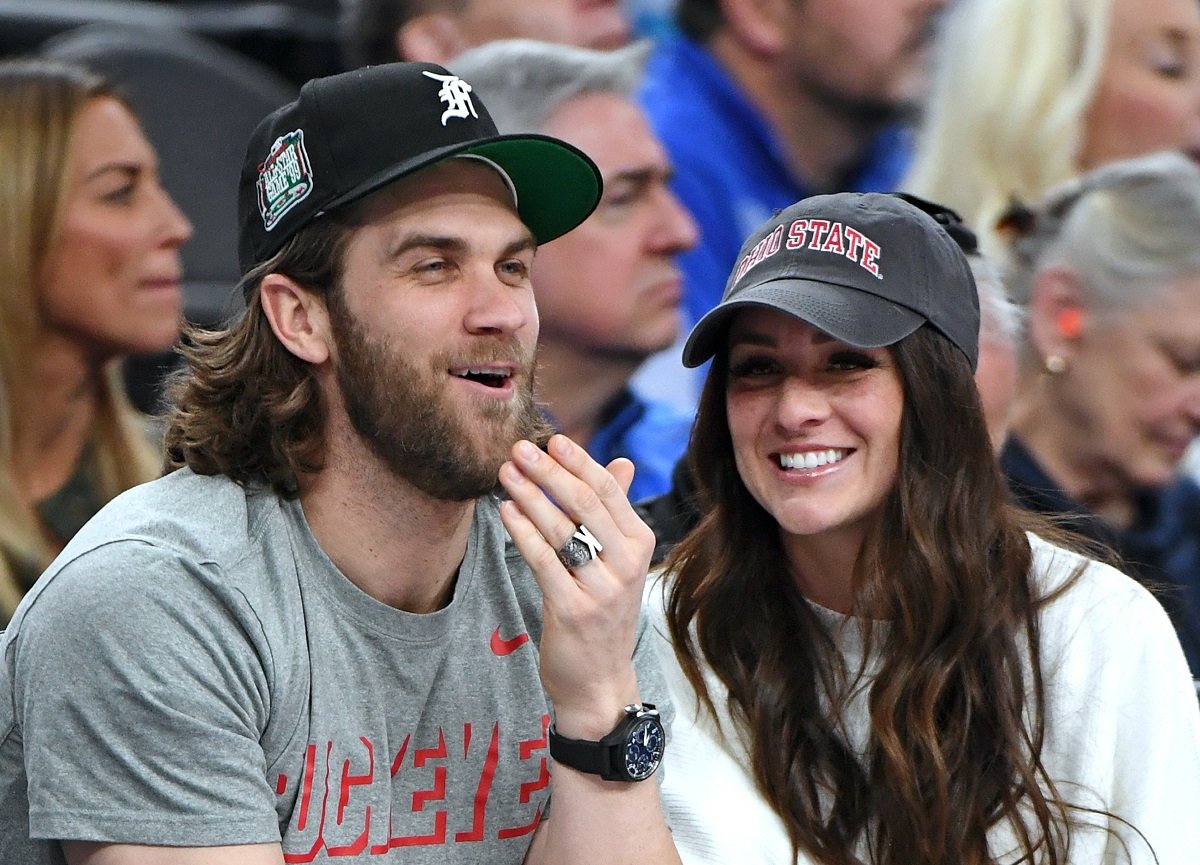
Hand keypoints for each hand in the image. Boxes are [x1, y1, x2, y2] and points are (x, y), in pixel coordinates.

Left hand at [497, 435, 653, 737]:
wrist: (599, 681)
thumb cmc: (603, 612)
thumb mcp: (618, 561)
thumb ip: (615, 511)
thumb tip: (622, 461)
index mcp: (640, 545)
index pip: (609, 491)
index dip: (579, 462)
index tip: (552, 439)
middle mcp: (627, 564)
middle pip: (585, 505)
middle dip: (549, 472)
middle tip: (519, 449)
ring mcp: (602, 589)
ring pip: (561, 530)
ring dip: (529, 496)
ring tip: (505, 473)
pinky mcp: (573, 610)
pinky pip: (543, 560)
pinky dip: (522, 531)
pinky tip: (506, 511)